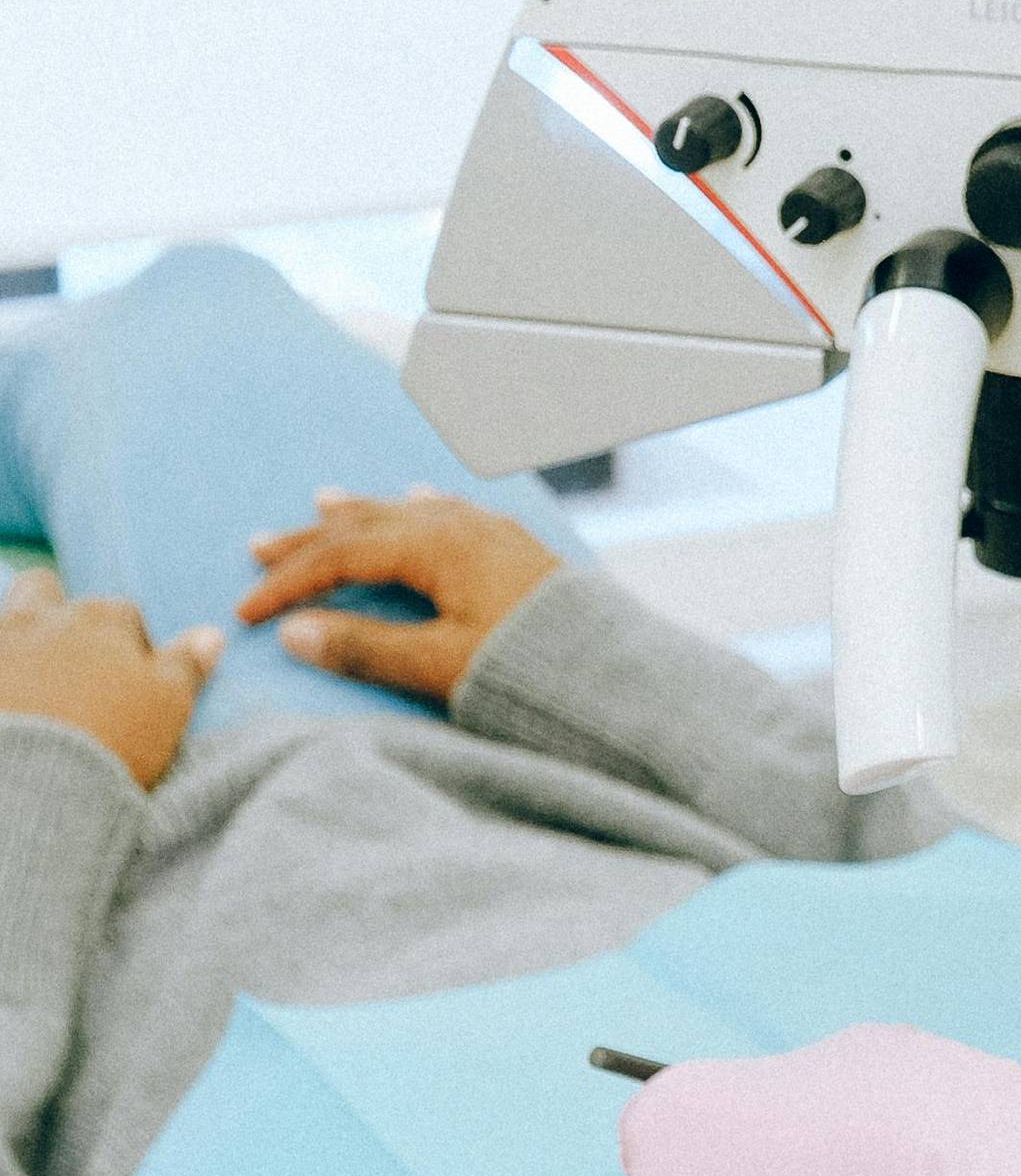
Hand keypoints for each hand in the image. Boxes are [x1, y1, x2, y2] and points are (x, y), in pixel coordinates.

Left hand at [0, 584, 224, 791]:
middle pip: (49, 594)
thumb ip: (187, 667)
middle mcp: (47, 617)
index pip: (125, 615)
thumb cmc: (109, 739)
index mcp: (105, 620)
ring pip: (10, 614)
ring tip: (29, 673)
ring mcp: (1, 641)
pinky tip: (10, 694)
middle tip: (69, 667)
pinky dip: (0, 663)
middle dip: (61, 616)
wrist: (29, 780)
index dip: (130, 646)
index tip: (129, 685)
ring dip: (20, 632)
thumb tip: (211, 634)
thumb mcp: (167, 706)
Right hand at [240, 486, 558, 704]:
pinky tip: (420, 500)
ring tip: (324, 503)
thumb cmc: (533, 670)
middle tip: (259, 546)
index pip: (341, 557)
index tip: (246, 612)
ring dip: (360, 514)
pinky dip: (419, 509)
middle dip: (310, 538)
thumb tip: (294, 632)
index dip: (288, 582)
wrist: (619, 675)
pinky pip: (453, 513)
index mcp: (437, 547)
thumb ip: (366, 648)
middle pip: (367, 525)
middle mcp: (462, 527)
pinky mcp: (516, 549)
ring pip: (408, 514)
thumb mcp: (440, 666)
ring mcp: (492, 533)